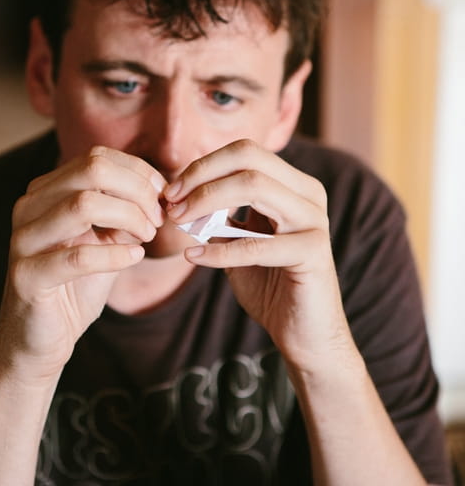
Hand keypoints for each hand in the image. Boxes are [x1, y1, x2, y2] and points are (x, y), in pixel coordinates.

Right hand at [0, 146, 164, 384]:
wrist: (40, 341)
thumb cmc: (74, 288)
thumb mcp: (104, 241)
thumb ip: (123, 213)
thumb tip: (159, 192)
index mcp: (45, 192)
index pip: (97, 158)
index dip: (138, 173)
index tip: (162, 197)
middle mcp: (29, 207)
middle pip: (91, 171)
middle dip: (136, 192)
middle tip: (157, 219)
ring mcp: (23, 240)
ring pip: (83, 205)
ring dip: (128, 218)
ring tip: (146, 237)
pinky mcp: (27, 275)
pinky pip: (78, 256)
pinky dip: (114, 255)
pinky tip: (133, 258)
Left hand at [164, 139, 350, 370]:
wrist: (304, 334)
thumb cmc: (270, 286)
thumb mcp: (239, 242)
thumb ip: (218, 216)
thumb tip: (179, 195)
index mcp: (294, 185)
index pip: (245, 151)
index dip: (203, 165)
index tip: (171, 191)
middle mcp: (309, 195)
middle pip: (249, 159)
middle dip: (201, 177)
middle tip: (170, 203)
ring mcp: (314, 221)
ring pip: (254, 187)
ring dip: (206, 201)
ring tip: (179, 221)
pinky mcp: (313, 252)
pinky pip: (256, 243)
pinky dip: (219, 249)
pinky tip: (194, 256)